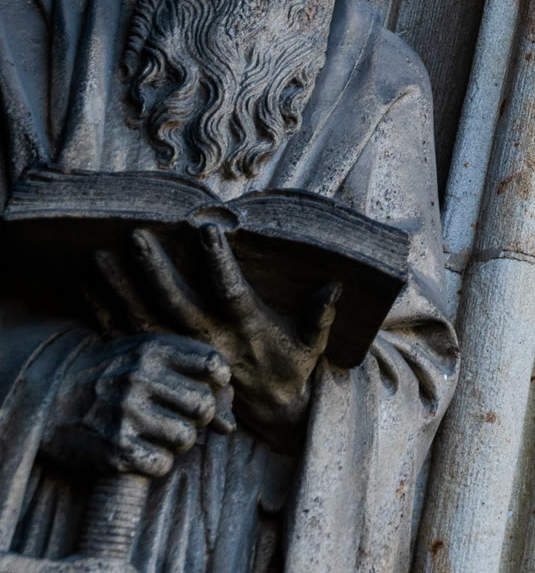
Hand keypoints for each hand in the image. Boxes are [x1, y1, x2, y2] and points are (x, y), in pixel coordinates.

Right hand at [42, 332, 230, 477]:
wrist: (49, 399)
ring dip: (182, 441)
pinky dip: (161, 463)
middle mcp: (140, 380)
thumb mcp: (146, 357)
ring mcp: (125, 416)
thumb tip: (230, 425)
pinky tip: (148, 452)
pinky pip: (162, 464)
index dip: (221, 381)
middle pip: (204, 405)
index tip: (211, 387)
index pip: (214, 364)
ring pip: (186, 438)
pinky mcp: (113, 451)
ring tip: (165, 434)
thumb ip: (191, 375)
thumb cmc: (109, 375)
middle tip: (187, 416)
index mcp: (152, 350)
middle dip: (203, 415)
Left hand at [91, 228, 340, 447]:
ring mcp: (181, 354)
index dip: (219, 264)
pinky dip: (107, 314)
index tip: (208, 230)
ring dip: (120, 290)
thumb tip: (335, 284)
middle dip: (154, 271)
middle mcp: (208, 342)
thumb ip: (320, 315)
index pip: (230, 293)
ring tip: (100, 257)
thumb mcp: (312, 345)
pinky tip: (90, 288)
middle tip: (136, 237)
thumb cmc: (291, 367)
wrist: (267, 413)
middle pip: (175, 305)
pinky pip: (130, 338)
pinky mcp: (164, 362)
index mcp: (245, 331)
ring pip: (144, 321)